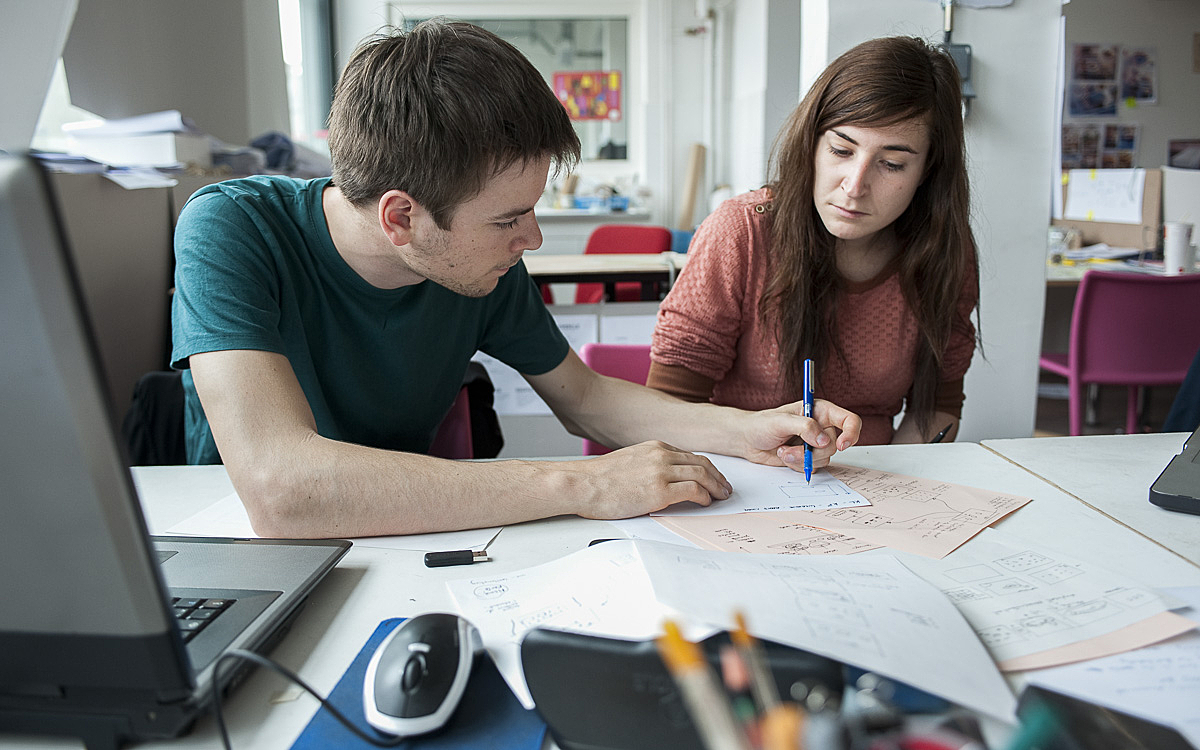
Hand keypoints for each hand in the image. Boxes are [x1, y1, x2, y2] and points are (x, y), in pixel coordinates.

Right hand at [565, 441, 733, 518]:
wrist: (584, 484)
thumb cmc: (599, 478)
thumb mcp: (629, 461)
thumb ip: (649, 464)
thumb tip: (661, 478)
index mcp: (654, 447)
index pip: (690, 455)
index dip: (706, 467)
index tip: (713, 476)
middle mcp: (661, 456)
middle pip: (701, 463)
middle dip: (718, 477)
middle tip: (724, 488)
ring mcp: (661, 472)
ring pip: (702, 475)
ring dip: (716, 487)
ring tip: (721, 497)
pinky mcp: (659, 491)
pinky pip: (693, 491)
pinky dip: (704, 496)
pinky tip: (705, 502)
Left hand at [739, 399, 861, 471]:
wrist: (747, 440)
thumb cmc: (761, 424)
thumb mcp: (780, 421)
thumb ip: (804, 427)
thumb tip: (824, 440)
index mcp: (820, 411)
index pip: (849, 420)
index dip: (851, 433)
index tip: (842, 445)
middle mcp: (821, 427)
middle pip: (835, 445)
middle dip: (811, 451)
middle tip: (789, 448)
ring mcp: (815, 444)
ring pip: (825, 458)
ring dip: (801, 459)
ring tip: (782, 450)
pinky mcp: (808, 457)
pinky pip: (814, 467)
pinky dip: (798, 465)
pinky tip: (784, 456)